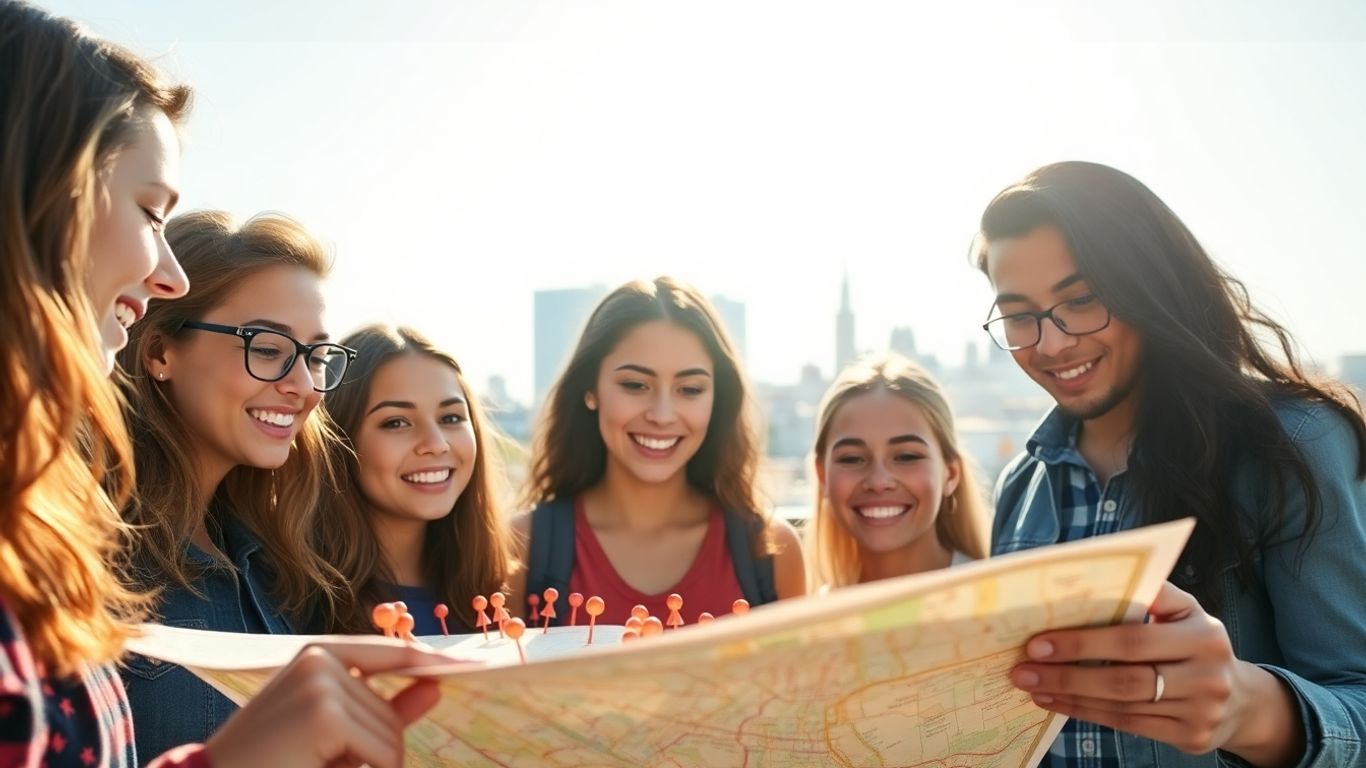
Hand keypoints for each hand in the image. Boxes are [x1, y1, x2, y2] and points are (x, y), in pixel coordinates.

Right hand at [205, 638, 444, 767]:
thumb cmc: (271, 762)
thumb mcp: (332, 733)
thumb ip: (385, 709)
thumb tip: (436, 687)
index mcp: (318, 653)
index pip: (391, 653)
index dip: (432, 662)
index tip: (474, 664)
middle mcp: (321, 658)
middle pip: (392, 710)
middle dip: (374, 749)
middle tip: (320, 760)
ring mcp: (323, 681)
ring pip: (391, 734)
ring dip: (368, 765)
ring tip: (316, 764)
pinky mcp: (325, 712)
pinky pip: (382, 752)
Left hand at [1010, 581, 1301, 762]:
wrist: (1241, 700)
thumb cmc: (1193, 644)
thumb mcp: (1184, 612)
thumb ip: (1150, 594)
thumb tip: (1092, 576)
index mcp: (1203, 634)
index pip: (1132, 638)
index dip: (1082, 642)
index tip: (1038, 641)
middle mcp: (1207, 675)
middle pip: (1124, 678)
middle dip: (1067, 673)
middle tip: (1024, 668)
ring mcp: (1201, 711)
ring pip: (1122, 706)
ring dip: (1070, 695)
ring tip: (1033, 685)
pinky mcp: (1191, 738)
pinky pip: (1128, 726)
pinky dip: (1087, 713)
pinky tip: (1058, 702)